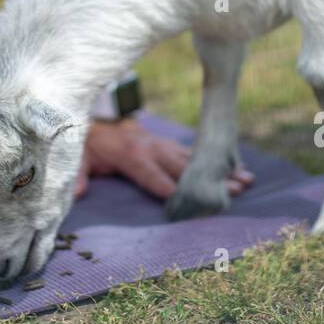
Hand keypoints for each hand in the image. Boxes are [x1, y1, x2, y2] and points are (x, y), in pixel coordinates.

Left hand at [79, 119, 253, 199]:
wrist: (95, 120)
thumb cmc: (89, 145)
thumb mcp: (78, 157)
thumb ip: (78, 175)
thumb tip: (76, 193)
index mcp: (131, 154)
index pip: (153, 175)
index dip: (170, 189)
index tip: (191, 203)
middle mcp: (152, 147)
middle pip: (183, 167)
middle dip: (208, 179)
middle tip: (235, 191)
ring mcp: (163, 144)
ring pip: (195, 159)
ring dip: (220, 170)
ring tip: (247, 181)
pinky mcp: (169, 144)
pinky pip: (195, 153)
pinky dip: (216, 160)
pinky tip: (238, 168)